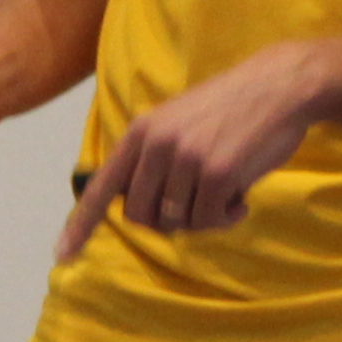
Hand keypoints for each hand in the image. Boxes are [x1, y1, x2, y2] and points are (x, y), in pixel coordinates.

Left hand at [57, 45, 327, 263]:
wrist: (280, 86)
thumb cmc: (230, 109)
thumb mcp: (177, 121)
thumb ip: (151, 158)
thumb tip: (137, 210)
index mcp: (141, 132)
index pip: (103, 187)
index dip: (81, 225)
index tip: (62, 255)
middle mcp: (157, 145)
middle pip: (141, 217)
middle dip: (166, 221)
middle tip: (195, 204)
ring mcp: (187, 159)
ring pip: (178, 222)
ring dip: (203, 218)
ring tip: (225, 193)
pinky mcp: (218, 173)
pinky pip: (210, 221)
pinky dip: (227, 217)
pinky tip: (242, 197)